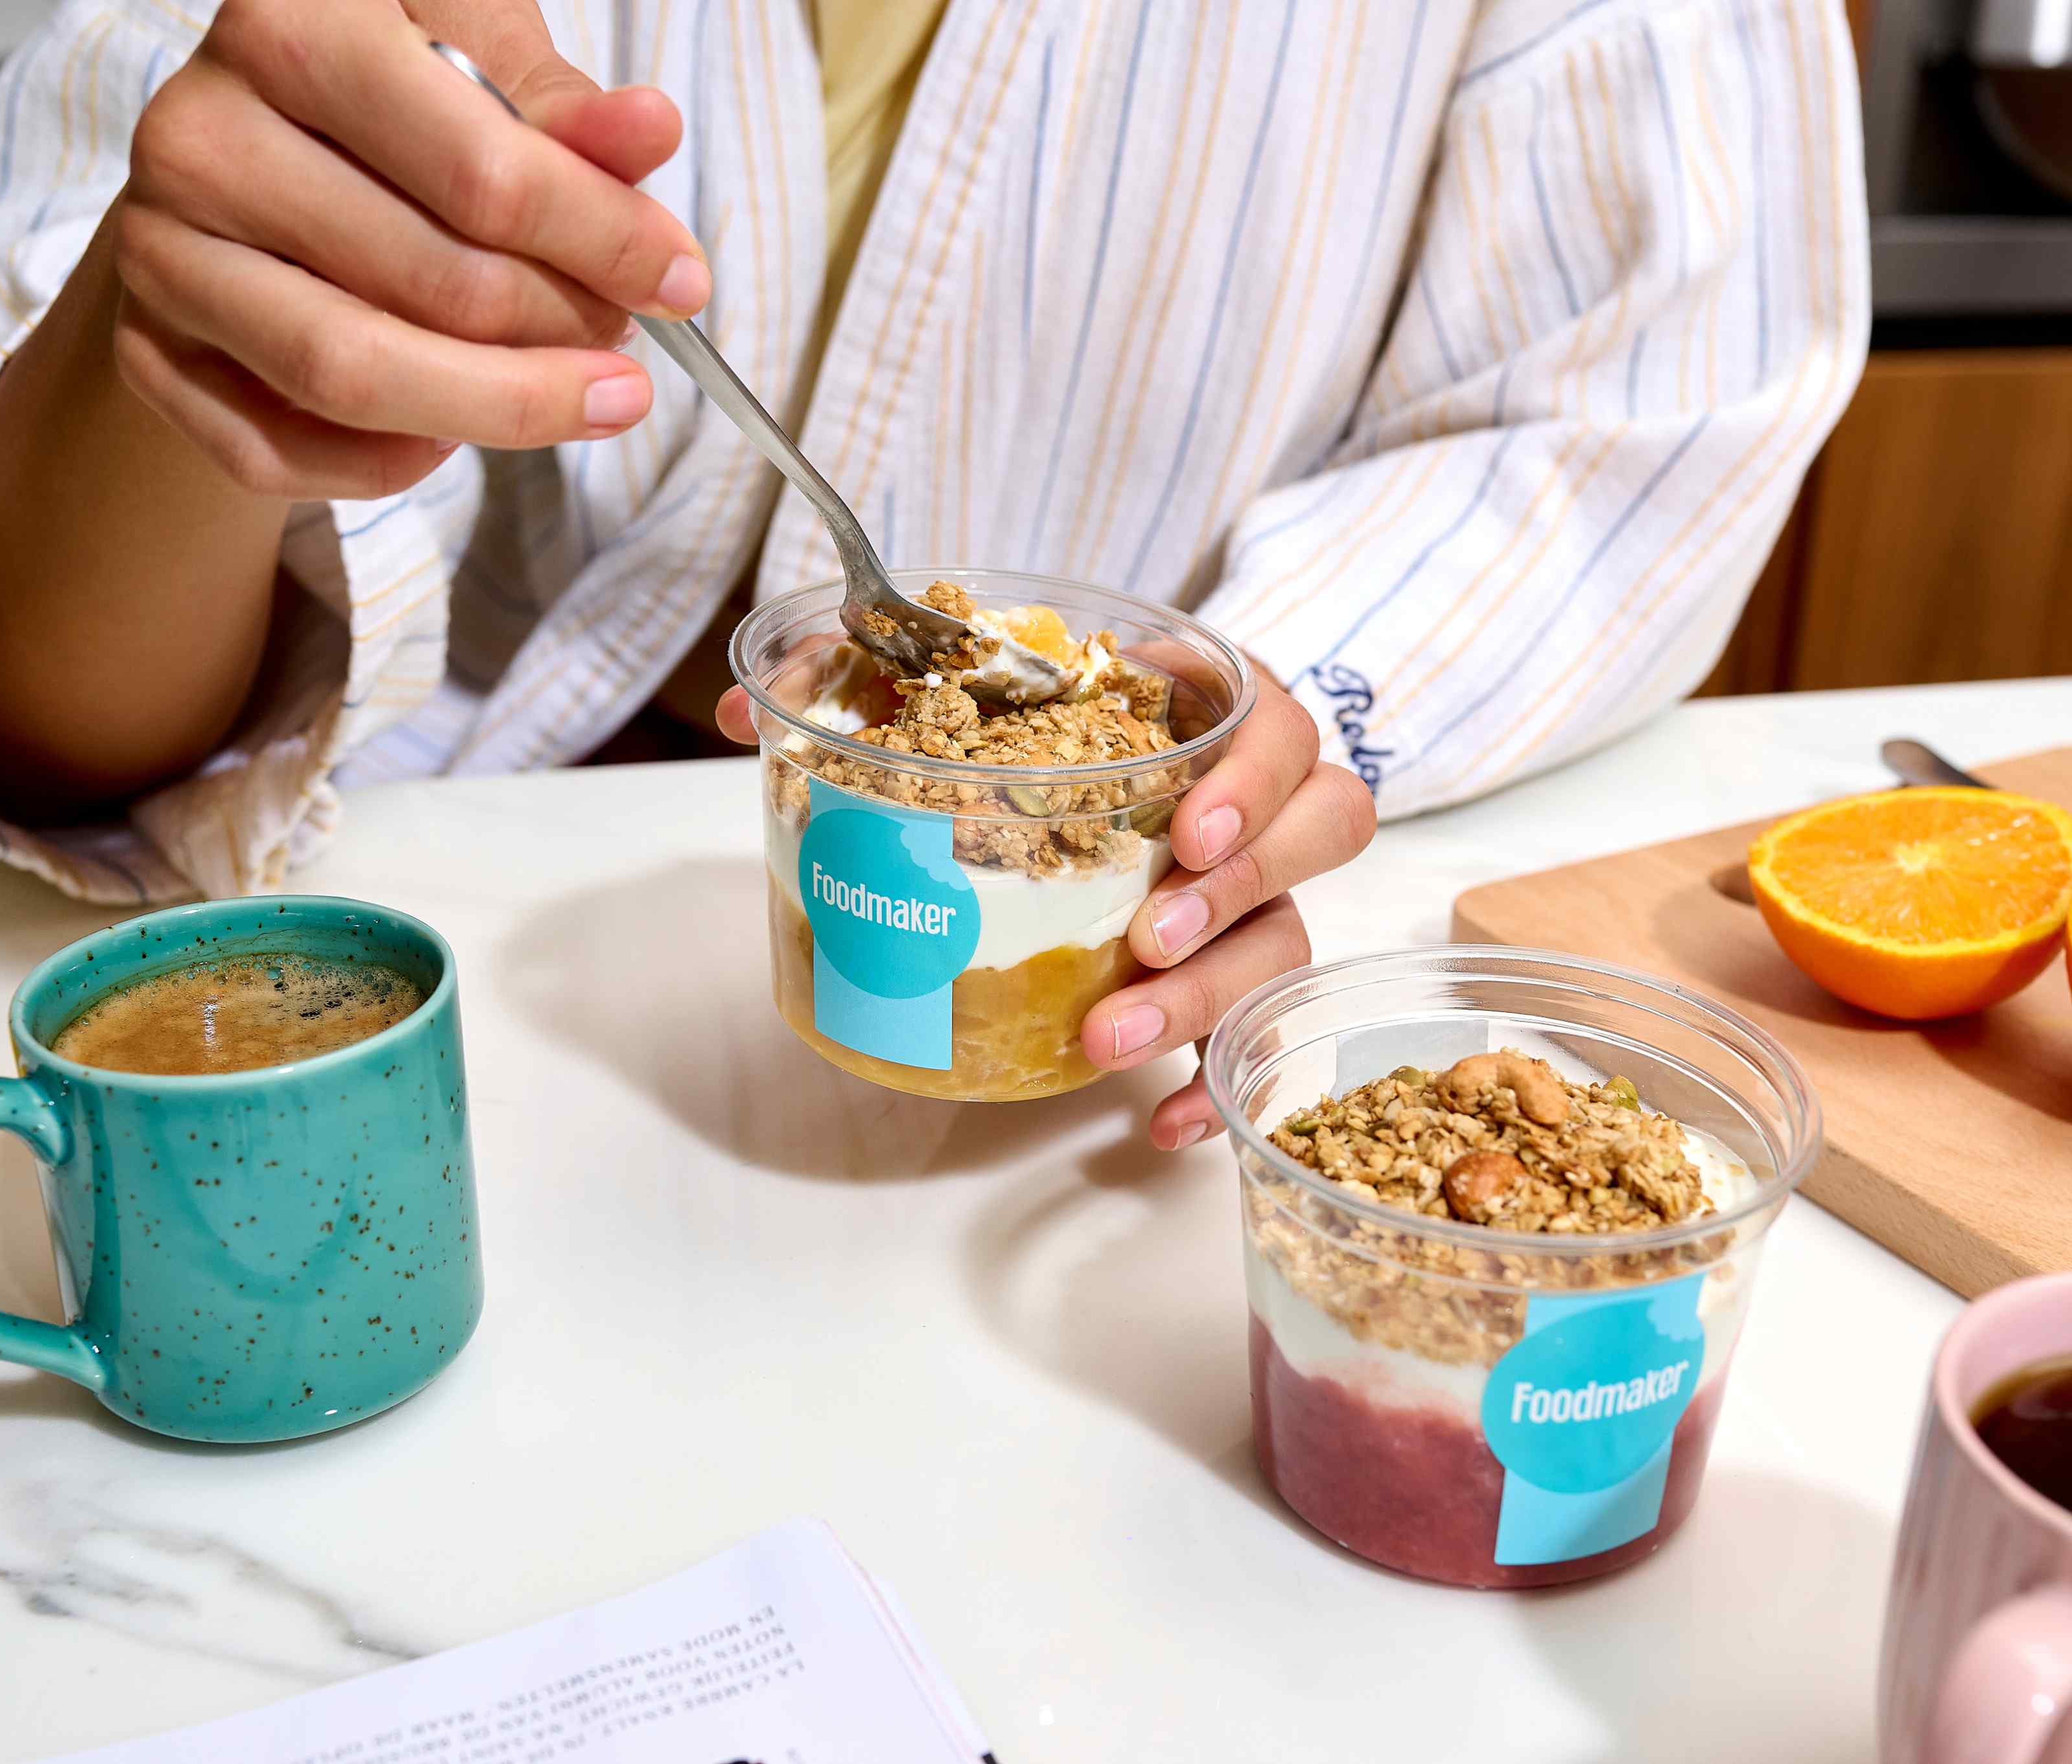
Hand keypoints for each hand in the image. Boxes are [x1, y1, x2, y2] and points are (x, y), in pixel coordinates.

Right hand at [111, 0, 705, 499]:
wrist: (240, 159)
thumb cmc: (383, 107)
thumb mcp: (482, 65)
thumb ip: (566, 112)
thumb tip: (648, 133)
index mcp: (289, 20)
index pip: (481, 167)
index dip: (602, 238)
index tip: (682, 281)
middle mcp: (199, 130)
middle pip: (435, 283)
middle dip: (563, 330)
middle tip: (626, 344)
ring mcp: (160, 246)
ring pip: (357, 374)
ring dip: (502, 410)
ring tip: (586, 399)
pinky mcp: (146, 348)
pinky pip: (285, 451)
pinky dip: (396, 462)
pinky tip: (458, 431)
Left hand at [716, 671, 1375, 1149]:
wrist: (1060, 781)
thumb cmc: (1028, 728)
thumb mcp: (956, 696)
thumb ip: (858, 690)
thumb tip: (746, 715)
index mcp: (1204, 709)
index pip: (1279, 723)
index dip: (1253, 777)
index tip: (1187, 828)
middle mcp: (1255, 801)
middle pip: (1325, 828)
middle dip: (1242, 888)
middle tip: (1147, 937)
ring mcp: (1256, 890)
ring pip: (1290, 936)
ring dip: (1211, 994)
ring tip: (1113, 1039)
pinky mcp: (1228, 970)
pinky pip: (1257, 1032)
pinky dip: (1212, 1083)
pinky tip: (1161, 1122)